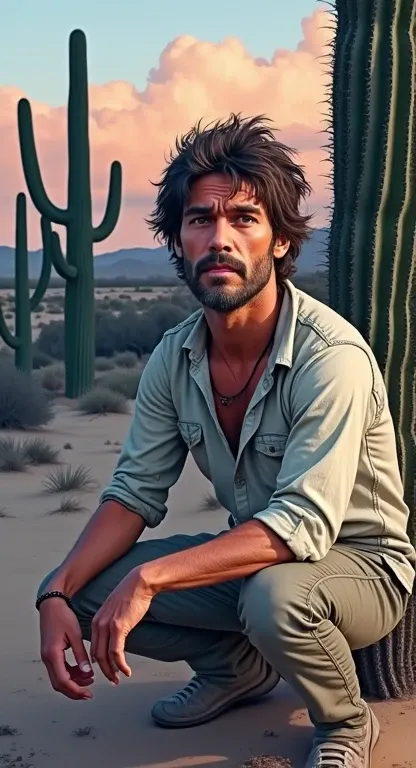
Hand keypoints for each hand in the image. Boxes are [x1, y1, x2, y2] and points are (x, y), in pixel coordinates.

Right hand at [40, 598, 93, 699]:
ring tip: (89, 679)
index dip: (76, 690)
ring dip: (73, 683)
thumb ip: (81, 655)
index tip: (88, 693)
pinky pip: (59, 671)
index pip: (63, 681)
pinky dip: (70, 675)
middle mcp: (47, 658)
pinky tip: (82, 671)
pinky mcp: (50, 655)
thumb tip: (87, 672)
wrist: (51, 606)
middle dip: (74, 691)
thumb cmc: (63, 616)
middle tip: (89, 693)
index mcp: (53, 654)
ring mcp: (47, 657)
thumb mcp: (75, 634)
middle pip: (59, 684)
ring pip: (58, 679)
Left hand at [90, 568, 152, 684]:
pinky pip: (116, 652)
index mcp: (96, 621)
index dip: (98, 662)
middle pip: (96, 655)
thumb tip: (116, 636)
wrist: (139, 583)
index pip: (93, 647)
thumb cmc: (131, 595)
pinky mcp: (118, 627)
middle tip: (112, 680)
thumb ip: (112, 623)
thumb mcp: (116, 610)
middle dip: (104, 670)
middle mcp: (98, 624)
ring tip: (118, 679)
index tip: (105, 670)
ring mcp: (107, 626)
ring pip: (104, 657)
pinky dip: (120, 665)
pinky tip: (126, 671)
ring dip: (111, 671)